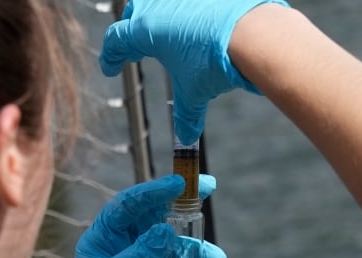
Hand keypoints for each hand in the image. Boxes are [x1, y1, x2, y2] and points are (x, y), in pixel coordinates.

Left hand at [50, 175, 226, 257]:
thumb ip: (144, 254)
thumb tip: (167, 230)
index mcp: (104, 236)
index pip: (130, 204)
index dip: (155, 190)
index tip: (179, 182)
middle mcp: (121, 244)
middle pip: (155, 216)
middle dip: (182, 206)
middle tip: (208, 187)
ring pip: (171, 245)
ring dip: (194, 249)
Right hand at [100, 0, 289, 144]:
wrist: (251, 31)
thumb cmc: (216, 61)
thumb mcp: (195, 91)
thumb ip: (186, 116)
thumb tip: (186, 138)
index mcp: (146, 30)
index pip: (117, 40)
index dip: (110, 56)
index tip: (109, 68)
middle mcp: (158, 5)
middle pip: (134, 13)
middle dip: (132, 30)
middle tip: (135, 49)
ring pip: (159, 2)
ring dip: (158, 17)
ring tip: (165, 34)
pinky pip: (188, 3)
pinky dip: (186, 11)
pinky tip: (196, 25)